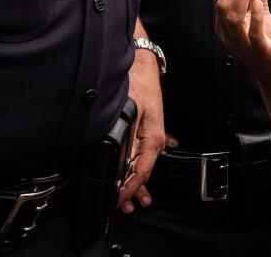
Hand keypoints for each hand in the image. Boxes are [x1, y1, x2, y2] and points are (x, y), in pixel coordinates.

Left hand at [119, 49, 165, 212]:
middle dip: (132, 190)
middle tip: (122, 206)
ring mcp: (149, 135)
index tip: (118, 200)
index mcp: (152, 139)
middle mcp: (153, 140)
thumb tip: (120, 165)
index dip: (129, 190)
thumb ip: (125, 140)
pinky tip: (133, 172)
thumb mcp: (129, 112)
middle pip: (142, 172)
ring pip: (142, 163)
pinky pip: (141, 152)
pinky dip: (136, 165)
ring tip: (131, 198)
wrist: (142, 65)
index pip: (141, 173)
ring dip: (135, 180)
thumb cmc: (138, 83)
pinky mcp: (144, 129)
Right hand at [213, 0, 270, 91]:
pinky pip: (253, 34)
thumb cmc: (266, 42)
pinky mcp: (259, 51)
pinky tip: (258, 2)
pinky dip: (255, 17)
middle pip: (223, 6)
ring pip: (232, 19)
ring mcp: (242, 44)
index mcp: (225, 25)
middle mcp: (229, 35)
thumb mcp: (261, 13)